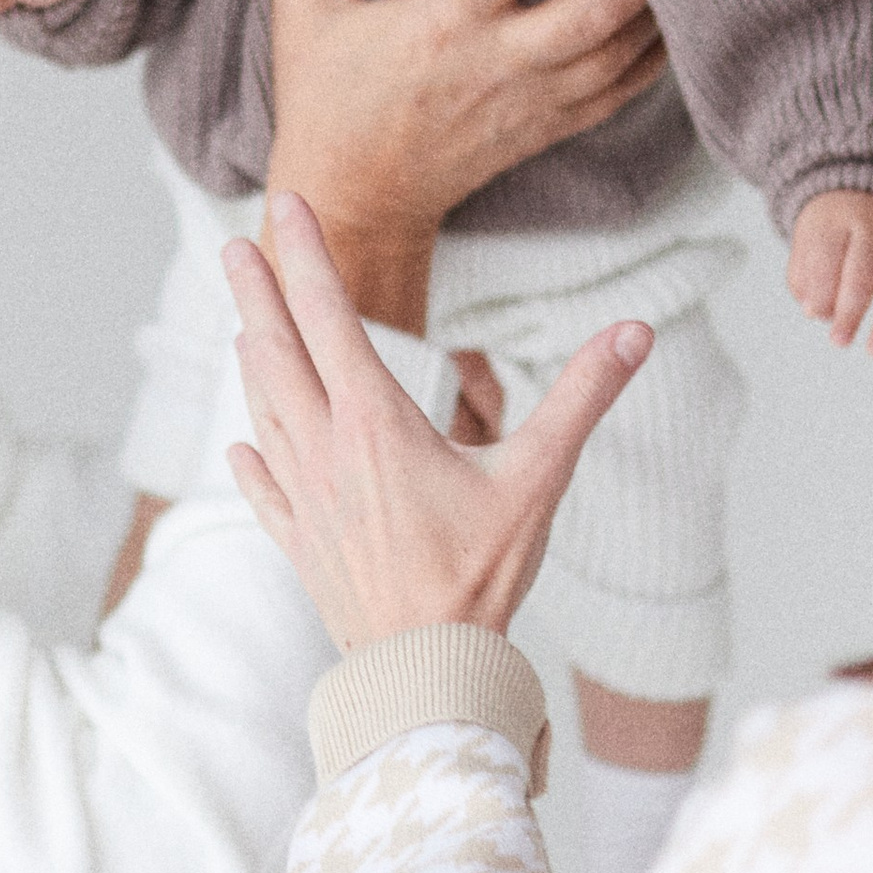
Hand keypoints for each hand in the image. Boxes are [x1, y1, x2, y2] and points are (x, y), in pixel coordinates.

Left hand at [221, 194, 651, 650]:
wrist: (426, 671)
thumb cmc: (482, 578)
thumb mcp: (540, 477)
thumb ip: (584, 396)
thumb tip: (637, 330)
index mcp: (374, 423)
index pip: (329, 316)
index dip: (307, 255)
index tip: (287, 202)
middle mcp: (325, 452)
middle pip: (277, 353)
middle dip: (255, 294)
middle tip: (234, 245)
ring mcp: (304, 500)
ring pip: (264, 413)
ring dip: (253, 362)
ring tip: (244, 326)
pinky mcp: (300, 546)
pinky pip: (263, 489)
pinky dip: (250, 457)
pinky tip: (242, 446)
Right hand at [262, 0, 667, 327]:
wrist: (357, 200)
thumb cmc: (329, 102)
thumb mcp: (299, 15)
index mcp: (442, 26)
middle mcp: (499, 63)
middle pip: (594, 7)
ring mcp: (535, 100)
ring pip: (621, 49)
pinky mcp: (552, 127)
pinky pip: (624, 88)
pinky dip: (660, 51)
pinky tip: (683, 9)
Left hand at [787, 190, 872, 354]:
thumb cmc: (836, 230)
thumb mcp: (809, 241)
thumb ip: (805, 277)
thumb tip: (816, 312)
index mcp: (837, 220)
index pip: (827, 255)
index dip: (822, 288)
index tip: (817, 315)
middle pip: (863, 270)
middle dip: (850, 310)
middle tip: (839, 342)